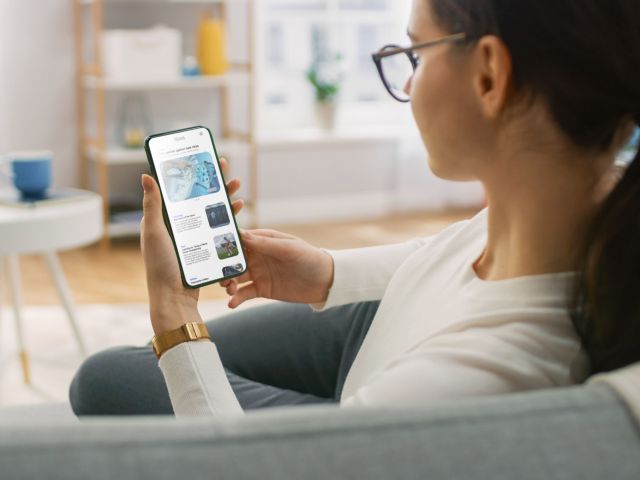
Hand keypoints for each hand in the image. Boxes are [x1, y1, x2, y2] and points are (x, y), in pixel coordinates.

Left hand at [140, 157, 243, 334]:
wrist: (175, 298)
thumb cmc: (160, 266)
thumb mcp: (155, 232)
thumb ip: (153, 205)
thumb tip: (146, 175)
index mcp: (164, 219)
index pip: (179, 189)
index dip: (192, 172)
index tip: (202, 158)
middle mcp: (178, 226)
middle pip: (199, 197)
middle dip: (213, 180)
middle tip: (225, 165)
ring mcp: (192, 237)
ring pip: (211, 211)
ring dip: (224, 197)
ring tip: (237, 186)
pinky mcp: (204, 248)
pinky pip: (218, 229)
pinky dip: (228, 218)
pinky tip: (237, 211)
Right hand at [220, 229, 333, 307]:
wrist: (325, 281)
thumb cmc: (309, 258)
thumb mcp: (289, 248)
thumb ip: (266, 244)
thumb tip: (242, 235)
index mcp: (263, 240)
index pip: (240, 239)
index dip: (225, 242)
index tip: (212, 248)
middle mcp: (257, 256)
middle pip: (232, 260)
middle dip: (222, 266)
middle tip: (219, 274)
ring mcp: (258, 273)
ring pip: (235, 277)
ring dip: (227, 282)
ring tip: (229, 289)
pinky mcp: (262, 289)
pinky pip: (244, 293)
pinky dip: (236, 298)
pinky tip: (231, 303)